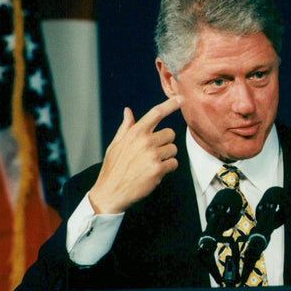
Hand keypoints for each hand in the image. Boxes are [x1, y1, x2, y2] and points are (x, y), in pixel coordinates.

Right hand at [88, 96, 182, 213]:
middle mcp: (144, 141)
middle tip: (152, 153)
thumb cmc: (114, 167)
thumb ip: (126, 127)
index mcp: (135, 133)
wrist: (110, 191)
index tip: (180, 99)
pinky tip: (155, 172)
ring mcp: (152, 155)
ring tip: (151, 164)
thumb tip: (128, 111)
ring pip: (173, 149)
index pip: (155, 113)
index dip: (170, 104)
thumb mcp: (116, 144)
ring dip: (166, 157)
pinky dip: (168, 168)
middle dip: (165, 143)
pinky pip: (174, 163)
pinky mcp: (158, 169)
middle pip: (170, 134)